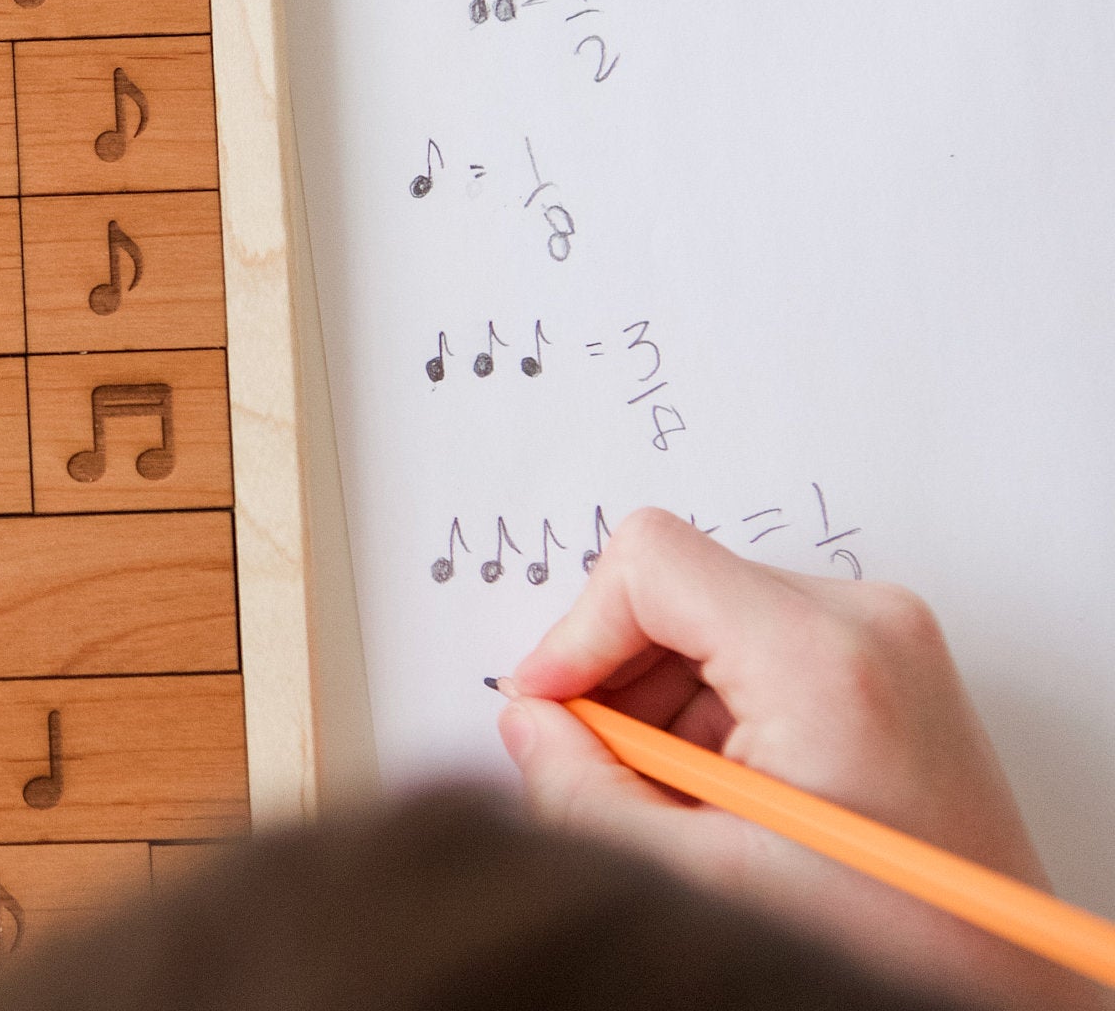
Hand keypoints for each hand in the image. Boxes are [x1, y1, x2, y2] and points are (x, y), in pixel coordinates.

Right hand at [502, 508, 1095, 1008]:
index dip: (576, 635)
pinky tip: (727, 795)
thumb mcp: (705, 876)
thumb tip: (529, 727)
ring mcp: (885, 639)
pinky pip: (754, 648)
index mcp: (824, 656)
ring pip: (708, 620)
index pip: (650, 563)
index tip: (550, 707)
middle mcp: (866, 621)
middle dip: (619, 682)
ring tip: (687, 806)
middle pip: (677, 588)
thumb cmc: (894, 940)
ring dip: (664, 705)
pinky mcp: (888, 664)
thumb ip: (584, 792)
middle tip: (614, 776)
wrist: (1001, 986)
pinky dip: (712, 712)